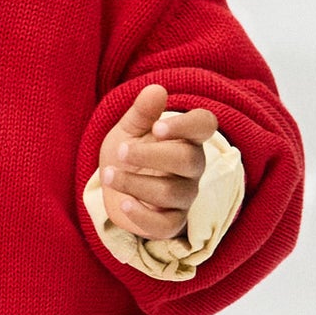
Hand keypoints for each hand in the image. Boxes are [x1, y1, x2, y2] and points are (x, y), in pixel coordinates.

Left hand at [98, 84, 216, 244]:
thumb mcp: (128, 130)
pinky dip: (142, 215)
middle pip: (188, 160)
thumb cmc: (127, 154)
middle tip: (121, 152)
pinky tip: (123, 204)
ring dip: (135, 183)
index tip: (157, 128)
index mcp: (186, 138)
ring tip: (110, 175)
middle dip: (151, 155)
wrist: (111, 189)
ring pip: (171, 192)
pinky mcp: (171, 223)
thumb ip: (142, 112)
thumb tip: (156, 89)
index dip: (187, 125)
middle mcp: (192, 167)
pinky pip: (165, 225)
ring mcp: (184, 197)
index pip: (205, 125)